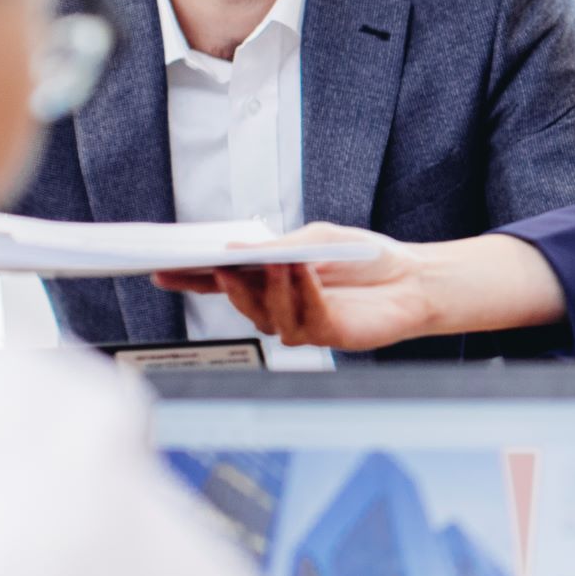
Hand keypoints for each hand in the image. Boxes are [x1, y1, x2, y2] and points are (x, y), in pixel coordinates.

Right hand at [153, 228, 564, 351]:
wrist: (413, 279)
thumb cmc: (364, 259)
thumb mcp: (317, 240)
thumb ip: (280, 247)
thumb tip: (238, 250)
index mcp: (268, 282)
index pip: (220, 281)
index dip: (189, 277)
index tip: (161, 266)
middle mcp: (277, 307)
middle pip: (238, 300)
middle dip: (223, 281)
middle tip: (214, 263)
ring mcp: (299, 324)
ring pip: (268, 312)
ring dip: (269, 284)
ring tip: (275, 259)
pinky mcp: (327, 335)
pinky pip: (306, 316)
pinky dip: (302, 289)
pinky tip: (302, 269)